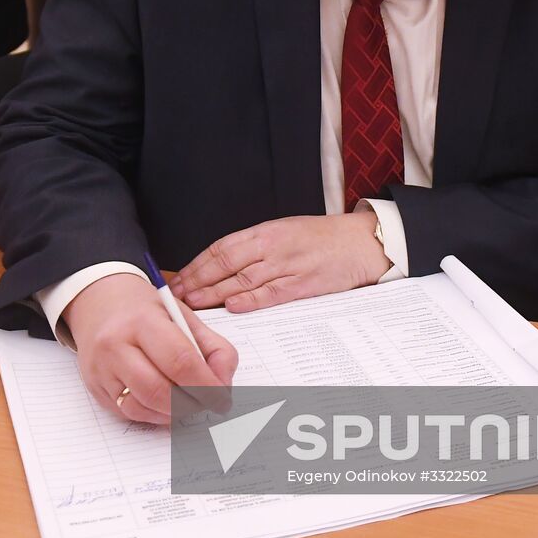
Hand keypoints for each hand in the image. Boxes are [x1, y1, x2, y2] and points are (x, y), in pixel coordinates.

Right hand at [62, 273, 237, 424]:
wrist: (99, 302)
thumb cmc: (146, 310)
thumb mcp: (184, 315)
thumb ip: (213, 348)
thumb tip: (223, 386)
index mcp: (142, 320)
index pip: (181, 361)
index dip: (208, 386)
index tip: (223, 399)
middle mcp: (116, 345)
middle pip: (159, 391)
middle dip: (191, 404)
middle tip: (207, 403)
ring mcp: (101, 369)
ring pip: (143, 408)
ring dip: (173, 413)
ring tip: (186, 400)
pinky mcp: (95, 387)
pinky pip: (129, 413)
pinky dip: (153, 414)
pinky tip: (163, 401)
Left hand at [171, 212, 389, 313]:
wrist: (361, 243)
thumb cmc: (321, 239)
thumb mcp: (284, 233)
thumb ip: (255, 248)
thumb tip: (221, 266)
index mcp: (265, 232)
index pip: (222, 248)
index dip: (197, 264)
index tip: (179, 278)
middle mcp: (273, 246)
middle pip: (226, 263)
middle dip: (198, 280)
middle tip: (176, 295)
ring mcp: (288, 264)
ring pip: (243, 279)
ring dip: (215, 292)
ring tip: (194, 304)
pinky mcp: (305, 283)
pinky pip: (273, 292)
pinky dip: (251, 299)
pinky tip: (233, 306)